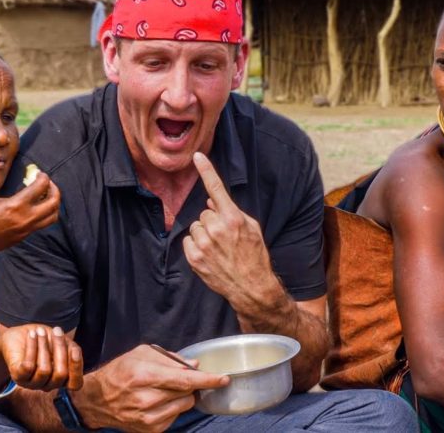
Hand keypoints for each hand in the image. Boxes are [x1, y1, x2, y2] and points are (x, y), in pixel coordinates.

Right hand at [0, 172, 60, 255]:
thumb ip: (14, 197)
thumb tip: (26, 193)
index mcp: (17, 206)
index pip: (41, 187)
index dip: (44, 177)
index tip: (40, 174)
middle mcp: (26, 219)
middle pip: (54, 203)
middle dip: (54, 190)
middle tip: (48, 184)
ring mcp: (26, 230)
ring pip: (52, 217)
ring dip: (53, 205)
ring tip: (45, 198)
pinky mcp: (23, 237)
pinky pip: (41, 225)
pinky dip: (44, 215)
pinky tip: (34, 209)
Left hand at [0, 324, 82, 390]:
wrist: (20, 335)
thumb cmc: (45, 341)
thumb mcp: (63, 343)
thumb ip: (73, 350)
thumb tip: (75, 353)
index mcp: (62, 379)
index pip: (75, 384)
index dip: (77, 368)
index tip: (75, 349)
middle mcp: (48, 384)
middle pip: (61, 374)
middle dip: (60, 349)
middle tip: (56, 330)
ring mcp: (32, 383)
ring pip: (44, 370)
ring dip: (43, 346)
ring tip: (40, 331)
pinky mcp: (19, 377)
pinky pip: (28, 366)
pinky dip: (32, 347)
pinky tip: (32, 335)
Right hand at [70, 344, 228, 431]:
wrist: (98, 399)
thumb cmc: (120, 371)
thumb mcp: (141, 354)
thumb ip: (170, 358)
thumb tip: (195, 365)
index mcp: (144, 375)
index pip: (184, 380)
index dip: (207, 379)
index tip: (224, 379)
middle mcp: (146, 399)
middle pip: (187, 392)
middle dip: (191, 384)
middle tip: (180, 378)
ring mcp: (148, 418)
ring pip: (184, 405)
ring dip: (182, 396)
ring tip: (164, 390)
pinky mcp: (150, 430)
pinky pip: (176, 417)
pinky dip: (173, 407)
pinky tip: (158, 402)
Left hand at [182, 152, 276, 302]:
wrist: (251, 287)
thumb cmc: (254, 255)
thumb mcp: (252, 229)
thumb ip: (232, 212)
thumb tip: (210, 202)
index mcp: (233, 218)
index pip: (216, 189)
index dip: (207, 170)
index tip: (197, 156)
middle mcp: (217, 229)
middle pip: (204, 213)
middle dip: (212, 220)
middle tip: (225, 236)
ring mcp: (204, 245)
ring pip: (195, 226)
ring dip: (203, 233)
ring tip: (218, 247)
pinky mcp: (194, 258)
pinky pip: (188, 241)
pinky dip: (196, 245)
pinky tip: (209, 255)